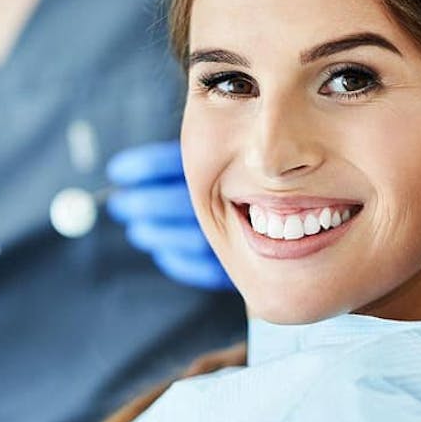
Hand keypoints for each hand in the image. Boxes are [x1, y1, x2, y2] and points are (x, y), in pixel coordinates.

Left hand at [106, 141, 232, 290]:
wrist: (303, 218)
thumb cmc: (247, 178)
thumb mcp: (221, 153)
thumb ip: (185, 158)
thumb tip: (123, 171)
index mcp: (219, 163)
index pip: (162, 164)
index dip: (135, 168)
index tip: (117, 171)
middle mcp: (226, 199)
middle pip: (163, 203)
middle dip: (136, 204)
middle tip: (120, 205)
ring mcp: (232, 236)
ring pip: (176, 238)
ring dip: (151, 233)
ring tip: (139, 230)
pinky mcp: (235, 267)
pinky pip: (194, 268)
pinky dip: (174, 260)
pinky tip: (165, 251)